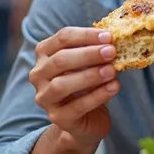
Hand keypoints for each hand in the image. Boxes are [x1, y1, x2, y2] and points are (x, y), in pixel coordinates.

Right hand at [29, 27, 119, 146]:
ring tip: (112, 71)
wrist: (88, 118)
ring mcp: (45, 97)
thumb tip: (114, 38)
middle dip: (88, 54)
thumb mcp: (90, 63)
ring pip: (62, 84)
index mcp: (45, 53)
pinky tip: (114, 87)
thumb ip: (97, 50)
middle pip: (60, 60)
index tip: (109, 36)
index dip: (86, 35)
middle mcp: (39, 74)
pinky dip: (98, 95)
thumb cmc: (88, 83)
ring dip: (90, 76)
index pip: (62, 38)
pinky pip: (77, 106)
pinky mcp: (57, 117)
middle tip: (111, 52)